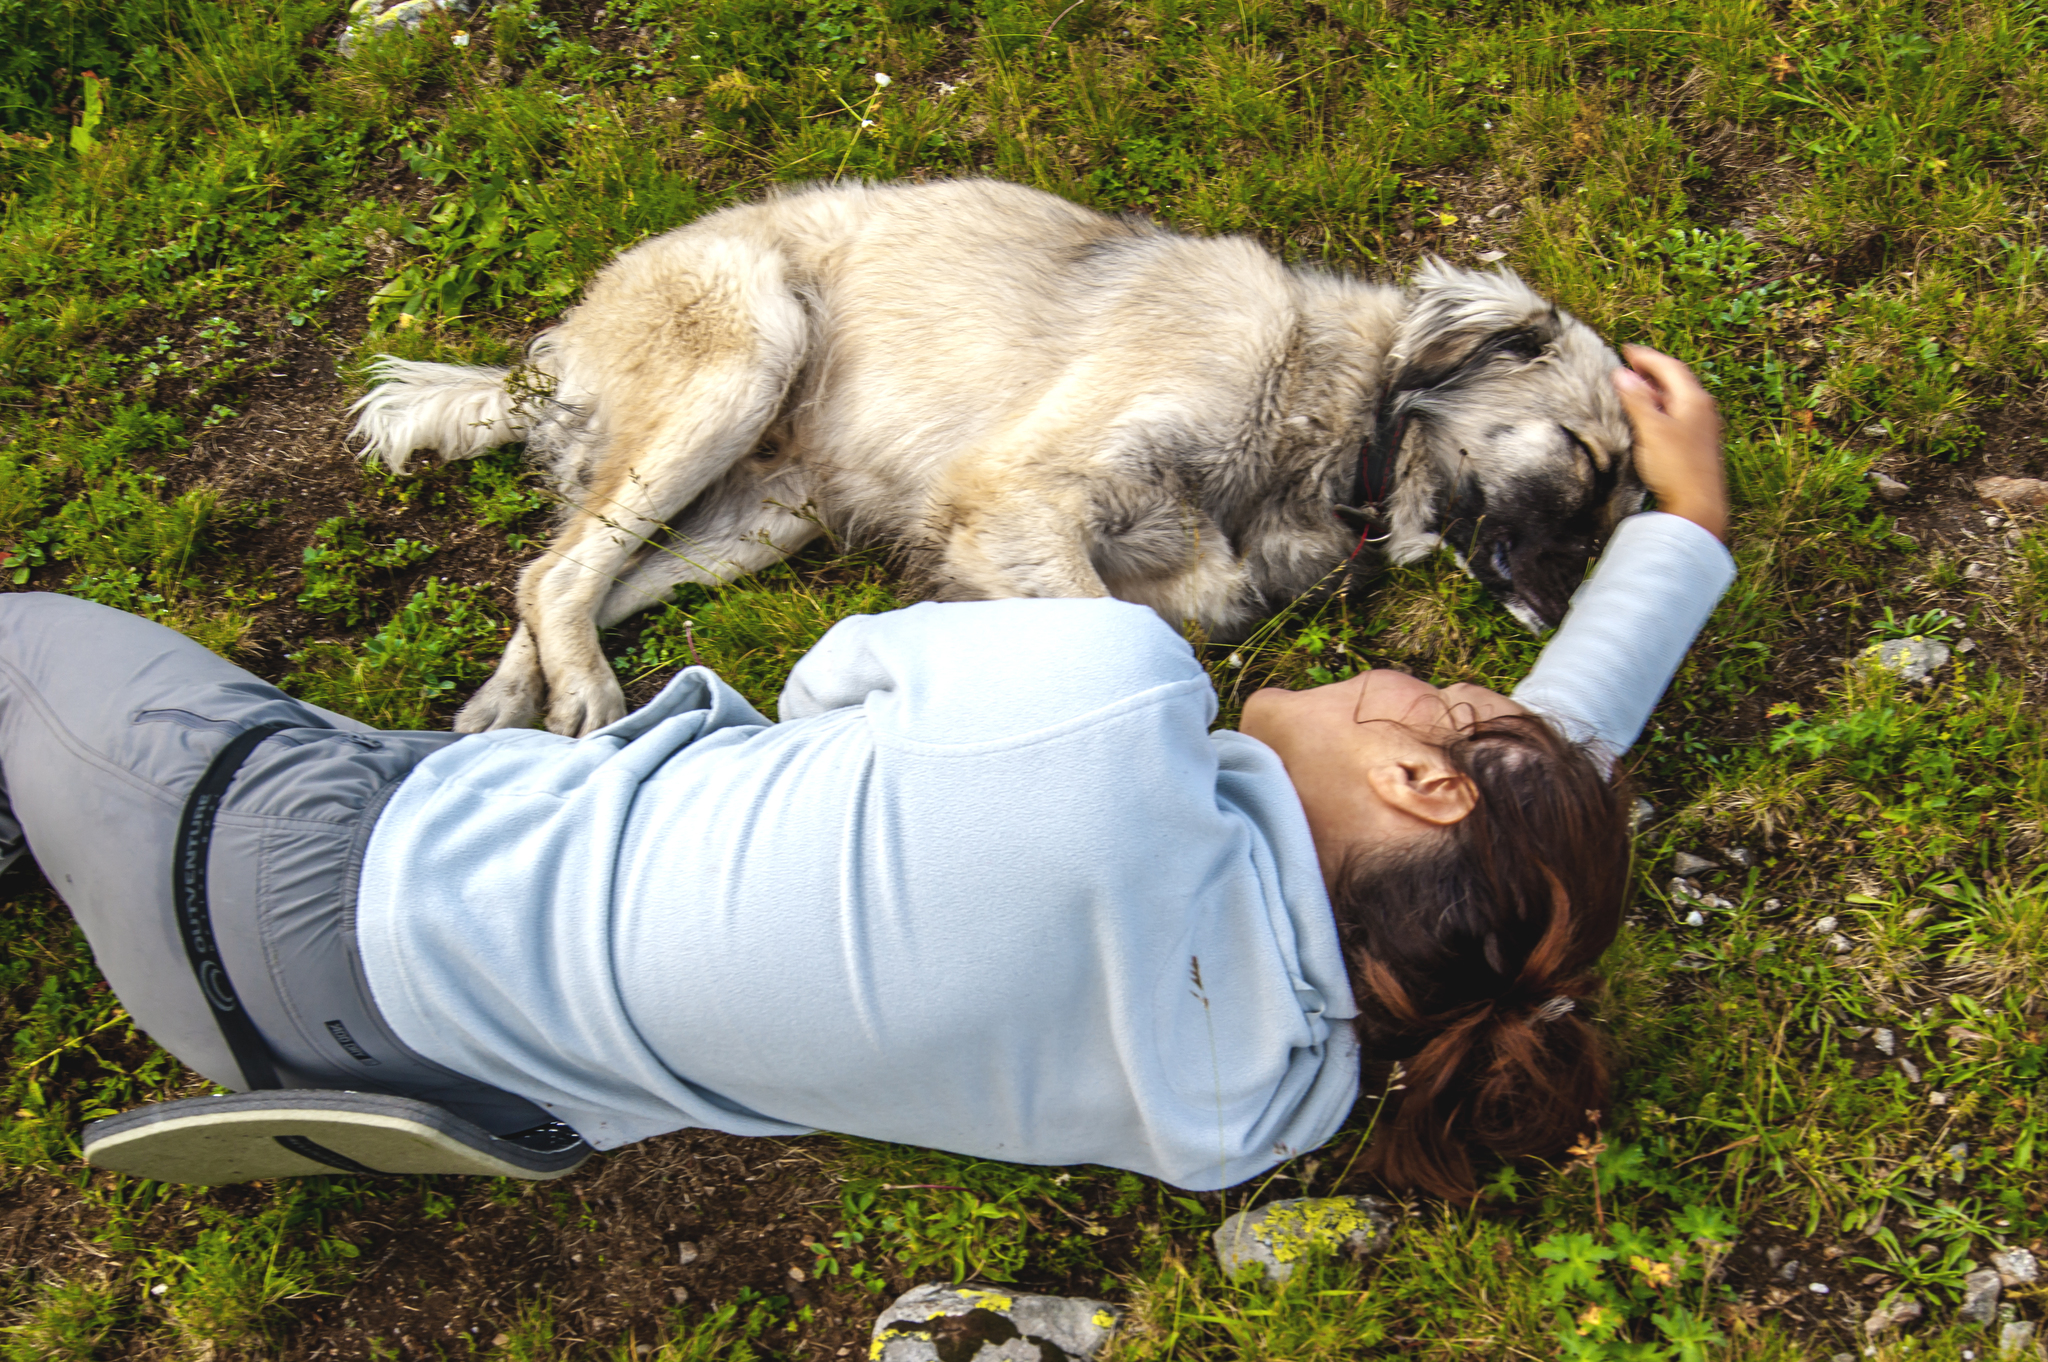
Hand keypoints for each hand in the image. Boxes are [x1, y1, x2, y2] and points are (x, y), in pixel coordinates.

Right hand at [1612, 345, 1727, 543]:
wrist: (1697, 505)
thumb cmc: (1677, 467)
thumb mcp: (1651, 428)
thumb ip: (1636, 399)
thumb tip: (1622, 374)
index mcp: (1694, 399)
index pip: (1669, 367)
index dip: (1646, 357)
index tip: (1626, 350)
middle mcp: (1702, 409)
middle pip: (1675, 381)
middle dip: (1651, 371)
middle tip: (1629, 367)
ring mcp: (1701, 427)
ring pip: (1676, 398)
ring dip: (1655, 390)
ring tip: (1634, 389)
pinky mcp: (1695, 443)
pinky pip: (1676, 415)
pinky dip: (1660, 408)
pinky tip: (1648, 418)